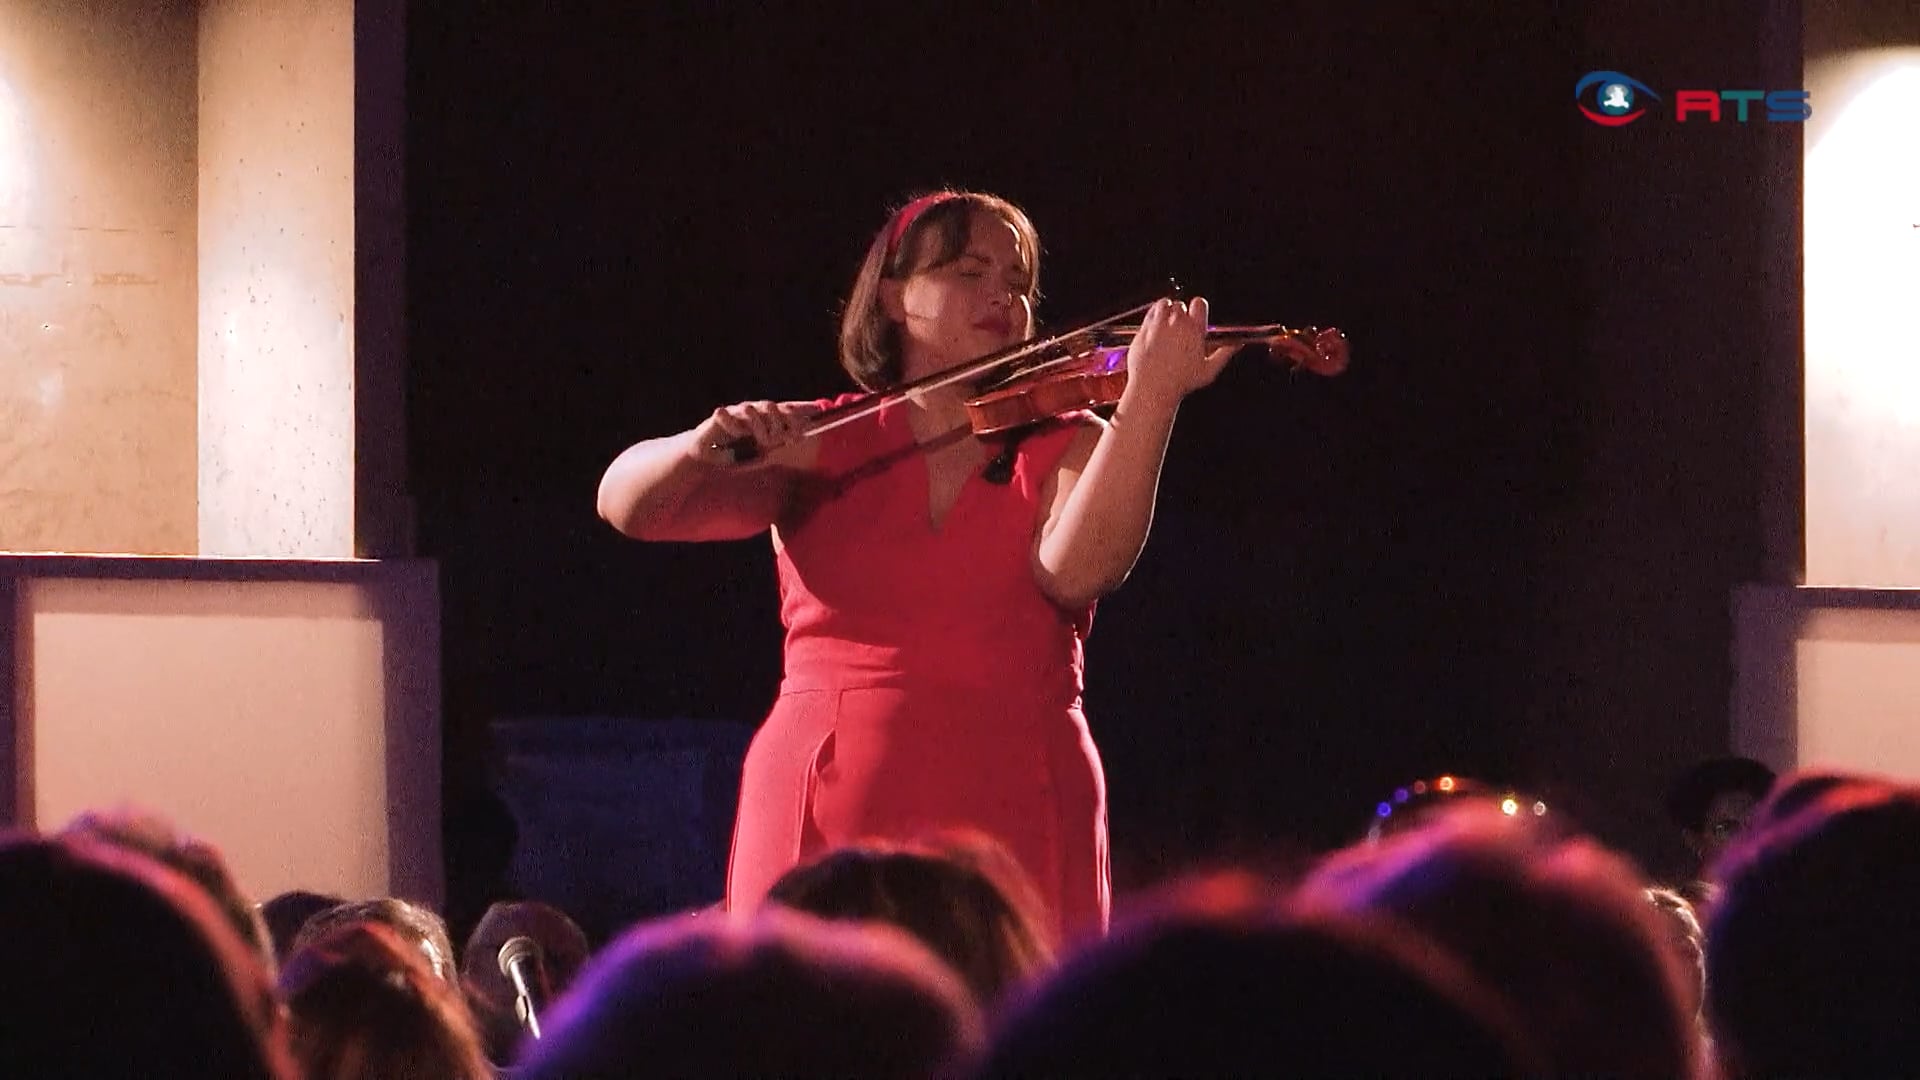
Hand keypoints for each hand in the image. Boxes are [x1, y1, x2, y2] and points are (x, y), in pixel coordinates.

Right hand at [687, 400, 819, 466]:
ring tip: (763, 441)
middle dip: (781, 421)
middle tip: (785, 438)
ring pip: (751, 408)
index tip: (815, 414)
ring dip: (760, 425)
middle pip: (770, 406)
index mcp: (766, 418)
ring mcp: (735, 413)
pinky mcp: (719, 417)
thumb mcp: (763, 449)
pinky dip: (733, 424)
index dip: (799, 411)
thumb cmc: (738, 452)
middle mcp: (753, 412)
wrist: (709, 455)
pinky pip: (727, 414)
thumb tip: (803, 439)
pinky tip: (737, 435)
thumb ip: (780, 442)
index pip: (786, 409)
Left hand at [1119, 297, 1233, 409]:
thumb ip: (1224, 353)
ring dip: (1166, 311)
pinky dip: (1153, 316)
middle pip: (1180, 305)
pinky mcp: (1143, 328)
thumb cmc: (1179, 382)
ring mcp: (1158, 324)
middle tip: (1180, 329)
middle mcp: (1176, 323)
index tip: (1196, 316)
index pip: (1199, 303)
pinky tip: (1155, 328)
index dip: (1198, 309)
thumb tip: (1236, 344)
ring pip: (1164, 304)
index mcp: (1194, 329)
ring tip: (1167, 325)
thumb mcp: (1208, 370)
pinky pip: (1149, 312)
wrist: (1151, 388)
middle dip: (1181, 314)